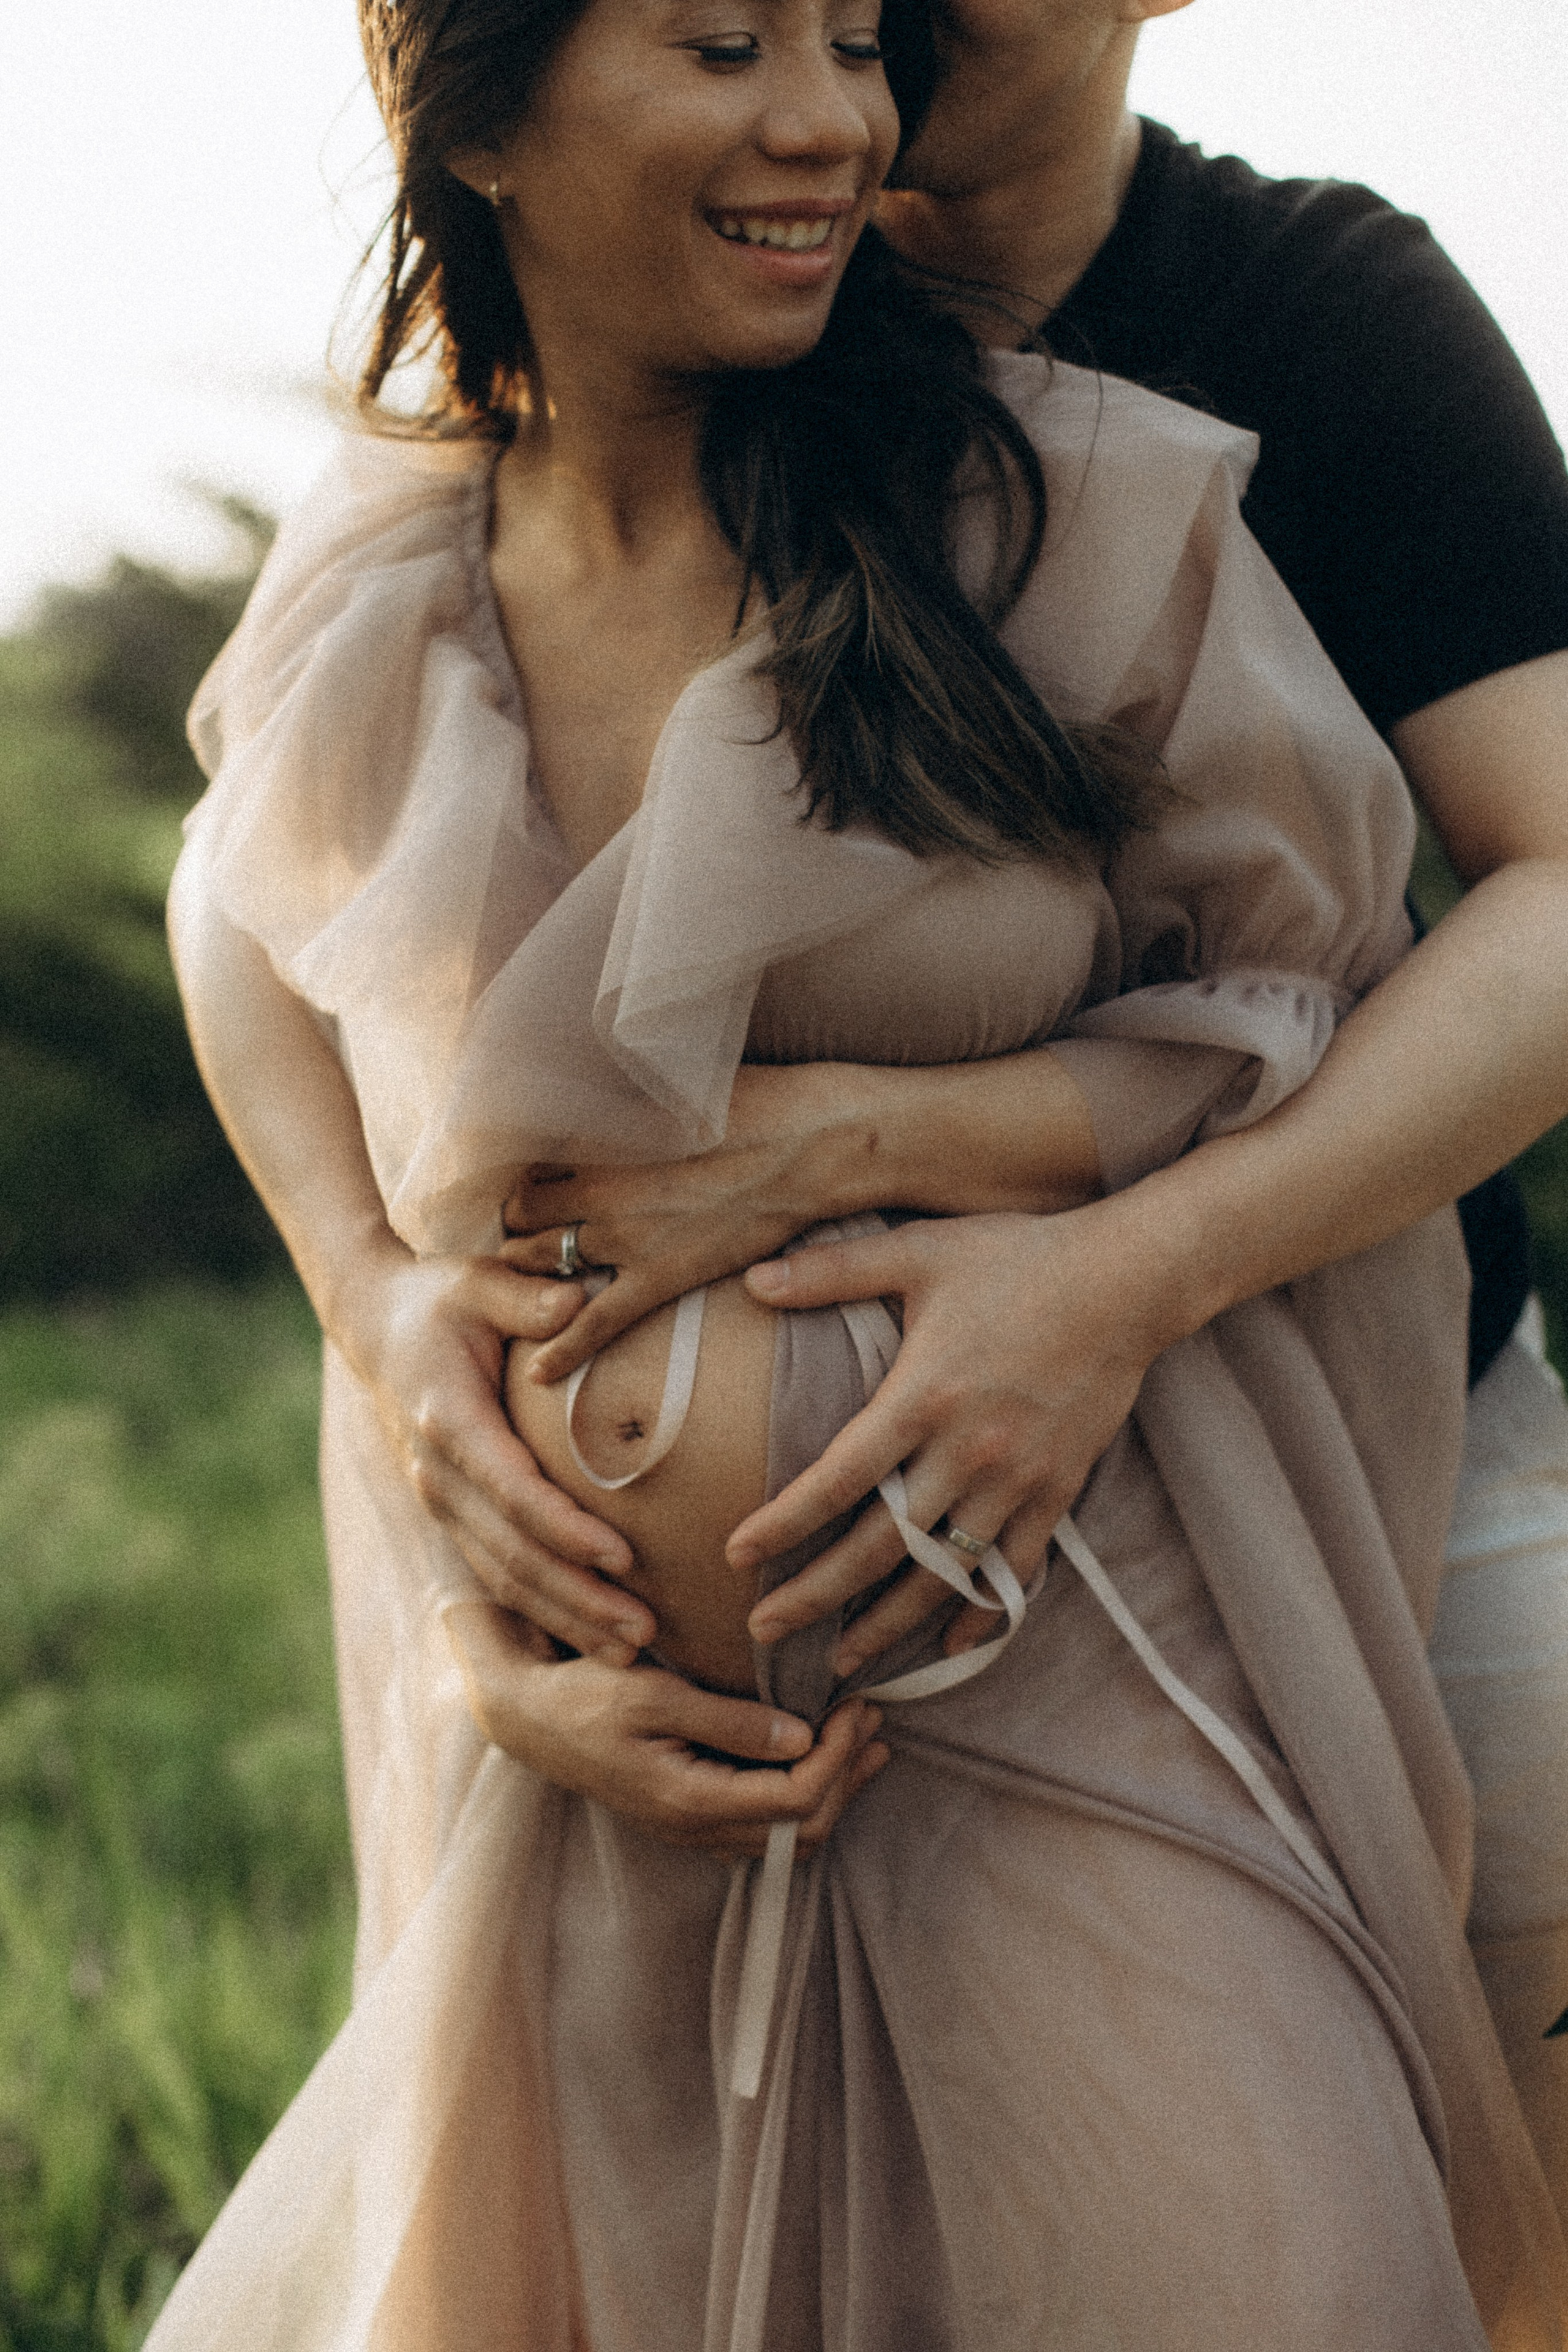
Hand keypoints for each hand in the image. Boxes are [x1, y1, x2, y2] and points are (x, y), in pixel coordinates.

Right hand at [350, 1247, 656, 1660]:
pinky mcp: (450, 1513)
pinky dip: (543, 1608)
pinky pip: (497, 1572)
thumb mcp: (478, 1281)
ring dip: (566, 1617)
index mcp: (448, 1420)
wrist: (372, 1325)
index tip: (623, 1557)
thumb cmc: (438, 1298)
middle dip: (578, 1597)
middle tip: (644, 1631)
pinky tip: (591, 1633)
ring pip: (504, 1576)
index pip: (513, 1490)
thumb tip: (578, 1305)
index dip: (566, 1530)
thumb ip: (527, 1298)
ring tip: (634, 1649)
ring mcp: (440, 1501)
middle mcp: (438, 1473)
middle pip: (513, 1553)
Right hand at [445, 1601, 890, 1859]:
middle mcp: (695, 1829)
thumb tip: (801, 1736)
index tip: (856, 1705)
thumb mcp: (655, 1695)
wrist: (530, 1719)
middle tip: (872, 1717)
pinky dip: (804, 1798)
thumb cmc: (586, 1696)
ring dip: (834, 1790)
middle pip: (803, 1829)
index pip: (794, 1799)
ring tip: (863, 1740)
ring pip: (787, 1838)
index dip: (838, 1755)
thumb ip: (730, 1721)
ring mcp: (692, 1830)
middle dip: (848, 1775)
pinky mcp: (688, 1818)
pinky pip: (763, 1830)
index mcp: (690, 1801)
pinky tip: (817, 1759)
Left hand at [499, 1063, 874, 1382]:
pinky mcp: (661, 1276)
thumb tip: (606, 1091)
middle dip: (518, 1223)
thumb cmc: (758, 1101)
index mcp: (602, 1134)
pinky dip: (563, 1349)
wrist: (814, 1144)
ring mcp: (627, 1237)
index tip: (534, 1182)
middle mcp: (600, 1187)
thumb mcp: (677, 1083)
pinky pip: (596, 1322)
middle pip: (524, 1215)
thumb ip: (630, 1098)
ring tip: (529, 1279)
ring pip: (544, 1263)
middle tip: (527, 1231)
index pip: (529, 1162)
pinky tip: (537, 1374)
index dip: (526, 1175)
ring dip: (530, 1270)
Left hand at [728, 1203, 1182, 1673]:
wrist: (1127, 1281)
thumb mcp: (922, 1252)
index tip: (736, 1556)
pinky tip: (948, 1643)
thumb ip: (835, 1269)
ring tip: (842, 1660)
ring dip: (889, 1623)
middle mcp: (968, 1451)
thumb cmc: (1019, 1259)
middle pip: (881, 1546)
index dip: (785, 1524)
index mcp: (923, 1396)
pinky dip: (980, 1613)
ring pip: (943, 1574)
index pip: (838, 1479)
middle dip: (818, 1596)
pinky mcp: (1058, 1490)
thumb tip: (751, 1279)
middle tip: (764, 1631)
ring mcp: (1016, 1479)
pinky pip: (1014, 1569)